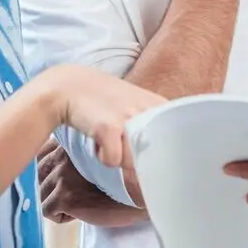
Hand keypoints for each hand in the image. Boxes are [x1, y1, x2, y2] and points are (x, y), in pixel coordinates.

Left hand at [37, 139, 148, 226]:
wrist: (145, 190)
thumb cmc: (129, 175)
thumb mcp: (104, 155)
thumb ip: (84, 153)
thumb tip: (63, 165)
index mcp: (73, 142)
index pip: (44, 152)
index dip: (53, 168)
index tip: (67, 178)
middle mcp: (65, 155)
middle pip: (40, 172)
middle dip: (52, 185)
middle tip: (73, 193)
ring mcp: (64, 176)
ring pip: (43, 193)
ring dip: (57, 201)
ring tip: (79, 203)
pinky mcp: (67, 197)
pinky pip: (49, 211)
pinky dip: (61, 216)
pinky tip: (79, 213)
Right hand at [43, 65, 165, 168]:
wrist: (69, 86)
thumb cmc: (105, 100)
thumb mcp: (137, 104)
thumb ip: (154, 123)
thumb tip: (166, 158)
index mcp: (159, 105)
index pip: (178, 139)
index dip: (166, 154)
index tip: (154, 157)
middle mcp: (147, 110)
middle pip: (154, 156)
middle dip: (139, 159)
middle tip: (124, 146)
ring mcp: (128, 118)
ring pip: (134, 162)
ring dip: (119, 158)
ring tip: (109, 140)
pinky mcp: (108, 128)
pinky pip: (113, 161)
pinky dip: (103, 158)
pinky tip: (98, 142)